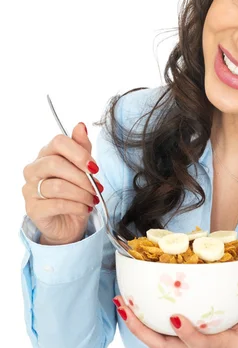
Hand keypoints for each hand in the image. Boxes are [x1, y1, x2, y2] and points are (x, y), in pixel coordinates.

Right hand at [22, 123, 102, 244]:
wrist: (69, 222)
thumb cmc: (75, 192)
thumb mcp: (83, 169)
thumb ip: (82, 148)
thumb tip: (80, 125)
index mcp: (46, 154)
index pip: (58, 142)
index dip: (79, 153)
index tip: (94, 167)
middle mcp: (33, 169)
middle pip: (55, 164)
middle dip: (82, 177)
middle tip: (97, 187)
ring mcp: (30, 189)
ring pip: (57, 186)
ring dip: (82, 193)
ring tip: (93, 199)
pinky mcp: (33, 209)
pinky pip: (56, 204)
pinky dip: (76, 206)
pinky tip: (85, 208)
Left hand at [113, 274, 237, 347]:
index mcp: (215, 347)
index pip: (198, 342)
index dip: (186, 332)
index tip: (175, 317)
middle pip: (161, 345)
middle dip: (140, 327)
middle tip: (124, 305)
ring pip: (155, 343)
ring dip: (136, 325)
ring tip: (121, 302)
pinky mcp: (181, 347)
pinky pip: (158, 339)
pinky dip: (143, 326)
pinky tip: (133, 308)